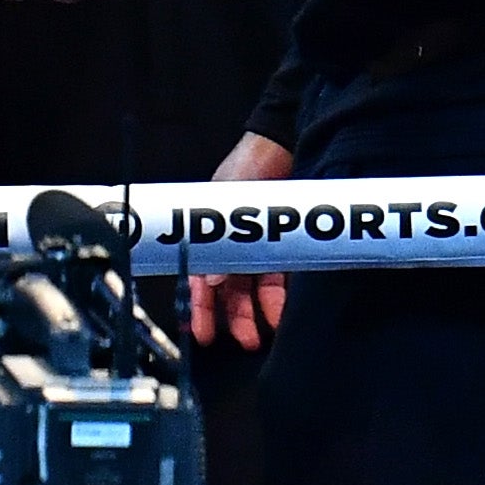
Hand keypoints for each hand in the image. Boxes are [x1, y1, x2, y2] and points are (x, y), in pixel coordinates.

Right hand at [186, 133, 292, 348]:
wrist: (285, 142)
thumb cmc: (247, 167)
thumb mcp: (225, 206)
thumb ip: (218, 244)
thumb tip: (209, 284)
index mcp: (209, 235)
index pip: (199, 278)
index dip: (199, 307)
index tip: (200, 333)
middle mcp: (232, 245)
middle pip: (230, 290)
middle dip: (234, 317)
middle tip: (244, 341)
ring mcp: (259, 246)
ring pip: (255, 288)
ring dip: (259, 312)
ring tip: (267, 330)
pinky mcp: (285, 244)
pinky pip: (282, 276)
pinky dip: (282, 296)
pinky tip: (285, 312)